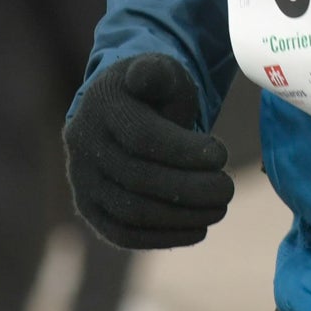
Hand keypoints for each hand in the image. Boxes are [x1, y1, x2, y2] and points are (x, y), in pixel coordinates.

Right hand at [63, 55, 232, 249]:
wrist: (121, 116)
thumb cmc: (153, 93)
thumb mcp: (160, 72)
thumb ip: (157, 72)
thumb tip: (144, 75)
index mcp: (101, 106)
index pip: (142, 137)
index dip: (186, 151)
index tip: (222, 155)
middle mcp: (83, 145)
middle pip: (139, 178)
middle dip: (192, 187)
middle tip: (228, 188)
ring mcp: (82, 182)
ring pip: (132, 212)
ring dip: (183, 216)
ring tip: (219, 208)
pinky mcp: (91, 211)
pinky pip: (125, 235)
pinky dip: (165, 238)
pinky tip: (198, 230)